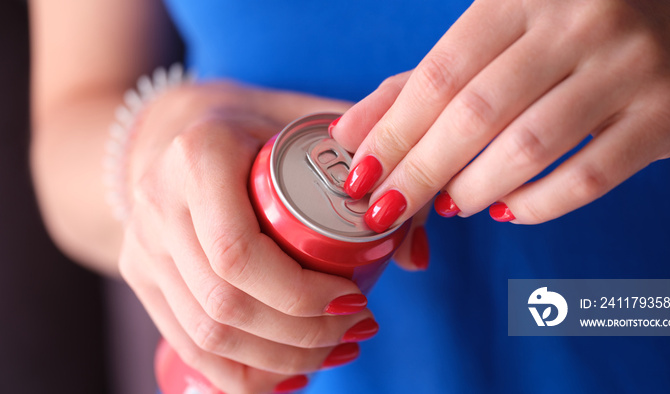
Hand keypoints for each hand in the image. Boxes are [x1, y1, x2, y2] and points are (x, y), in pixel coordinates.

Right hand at [118, 82, 374, 393]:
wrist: (171, 127)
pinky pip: (186, 344)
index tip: (356, 300)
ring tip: (336, 352)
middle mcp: (158, 204)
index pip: (238, 253)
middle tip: (357, 329)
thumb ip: (372, 166)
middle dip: (301, 336)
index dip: (301, 295)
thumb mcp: (311, 120)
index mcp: (197, 156)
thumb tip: (413, 257)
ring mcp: (142, 246)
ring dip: (279, 361)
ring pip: (205, 334)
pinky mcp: (140, 277)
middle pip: (224, 304)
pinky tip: (289, 376)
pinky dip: (240, 376)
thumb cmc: (255, 122)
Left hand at [331, 0, 669, 229]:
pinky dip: (537, 205)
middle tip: (387, 209)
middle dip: (419, 173)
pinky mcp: (667, 115)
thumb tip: (353, 133)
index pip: (440, 74)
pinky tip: (508, 209)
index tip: (362, 177)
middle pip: (476, 114)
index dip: (394, 133)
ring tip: (450, 204)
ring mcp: (630, 66)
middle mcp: (580, 22)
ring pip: (530, 149)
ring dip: (474, 190)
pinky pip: (589, 179)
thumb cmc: (565, 34)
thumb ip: (419, 84)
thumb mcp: (490, 40)